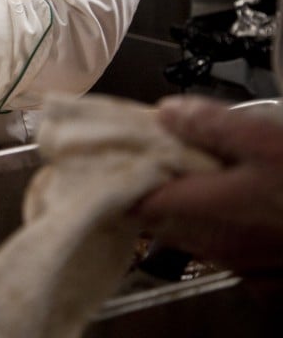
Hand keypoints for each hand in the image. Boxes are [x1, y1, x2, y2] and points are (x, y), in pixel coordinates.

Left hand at [133, 95, 282, 274]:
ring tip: (197, 176)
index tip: (125, 155)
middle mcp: (213, 242)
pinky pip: (221, 249)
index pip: (137, 201)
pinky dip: (215, 228)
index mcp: (204, 208)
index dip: (125, 178)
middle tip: (160, 159)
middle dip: (153, 191)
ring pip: (189, 236)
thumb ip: (209, 125)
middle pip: (159, 220)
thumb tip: (165, 113)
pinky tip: (232, 204)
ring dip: (184, 209)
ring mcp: (238, 262)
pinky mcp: (262, 274)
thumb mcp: (261, 140)